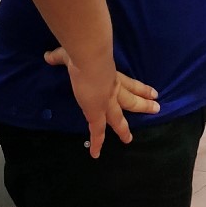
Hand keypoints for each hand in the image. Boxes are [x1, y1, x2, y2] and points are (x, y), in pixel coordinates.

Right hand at [44, 47, 159, 157]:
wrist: (89, 59)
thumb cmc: (83, 52)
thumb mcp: (73, 54)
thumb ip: (61, 56)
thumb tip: (48, 56)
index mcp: (111, 75)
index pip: (129, 83)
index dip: (141, 88)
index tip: (154, 93)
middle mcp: (112, 90)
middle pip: (131, 100)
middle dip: (143, 105)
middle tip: (157, 108)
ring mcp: (106, 103)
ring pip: (118, 119)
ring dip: (124, 129)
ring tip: (129, 139)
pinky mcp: (96, 113)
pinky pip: (96, 131)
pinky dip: (96, 143)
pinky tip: (95, 154)